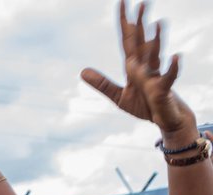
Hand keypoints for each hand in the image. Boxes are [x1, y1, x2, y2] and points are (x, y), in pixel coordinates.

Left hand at [81, 1, 192, 134]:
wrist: (165, 120)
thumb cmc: (146, 106)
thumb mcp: (119, 97)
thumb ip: (103, 84)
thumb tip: (82, 71)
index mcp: (134, 67)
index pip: (127, 40)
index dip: (124, 23)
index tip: (122, 2)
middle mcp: (145, 67)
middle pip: (141, 42)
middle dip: (140, 23)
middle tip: (142, 2)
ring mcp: (155, 76)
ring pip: (155, 55)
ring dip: (156, 40)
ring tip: (158, 23)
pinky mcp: (163, 89)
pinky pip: (168, 77)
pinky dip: (172, 68)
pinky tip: (176, 57)